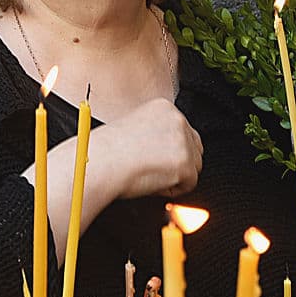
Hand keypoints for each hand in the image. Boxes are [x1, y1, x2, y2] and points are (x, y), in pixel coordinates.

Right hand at [30, 98, 203, 266]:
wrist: (100, 163)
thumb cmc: (107, 151)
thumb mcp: (135, 129)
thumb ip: (157, 134)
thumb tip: (169, 151)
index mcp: (164, 107)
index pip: (183, 132)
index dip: (169, 151)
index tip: (152, 157)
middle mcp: (177, 119)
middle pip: (195, 148)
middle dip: (178, 163)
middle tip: (152, 169)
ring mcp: (183, 141)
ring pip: (194, 167)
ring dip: (175, 176)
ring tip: (148, 174)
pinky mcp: (185, 163)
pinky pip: (188, 184)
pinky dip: (171, 189)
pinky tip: (151, 181)